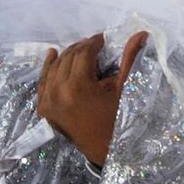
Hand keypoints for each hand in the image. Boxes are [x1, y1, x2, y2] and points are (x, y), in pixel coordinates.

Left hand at [36, 31, 146, 165]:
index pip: (84, 53)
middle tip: (94, 45)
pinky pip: (43, 81)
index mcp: (78, 86)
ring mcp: (48, 99)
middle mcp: (58, 90)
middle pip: (69, 57)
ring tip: (80, 50)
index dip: (94, 43)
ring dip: (67, 55)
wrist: (101, 150)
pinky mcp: (42, 107)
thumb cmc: (115, 120)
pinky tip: (52, 54)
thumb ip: (129, 59)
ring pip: (55, 66)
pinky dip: (48, 67)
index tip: (103, 39)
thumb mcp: (122, 89)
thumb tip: (140, 33)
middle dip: (82, 48)